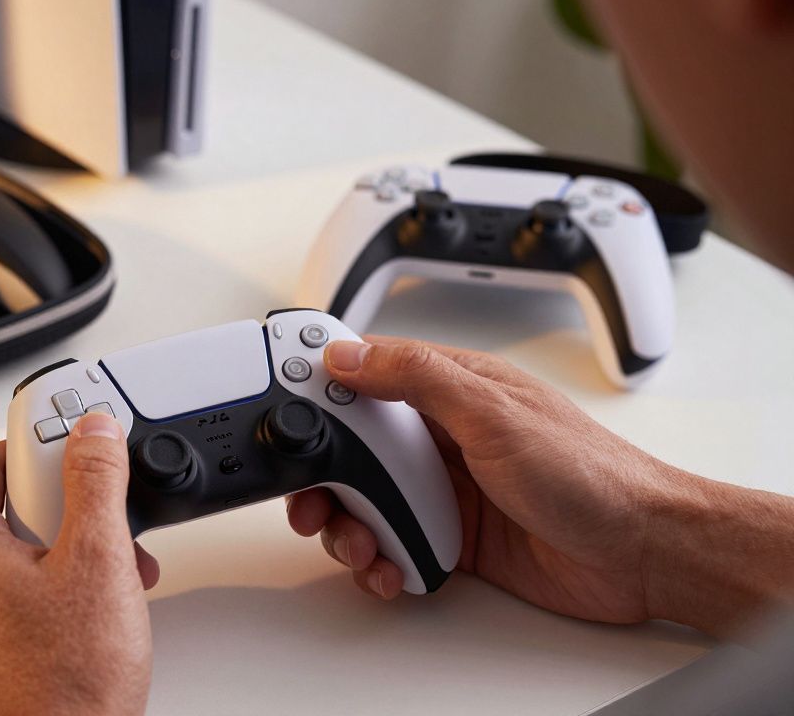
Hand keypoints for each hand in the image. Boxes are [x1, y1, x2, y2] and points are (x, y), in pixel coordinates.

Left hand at [0, 413, 158, 715]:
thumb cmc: (63, 688)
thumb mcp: (98, 561)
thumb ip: (94, 482)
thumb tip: (92, 433)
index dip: (34, 445)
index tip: (72, 446)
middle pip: (1, 511)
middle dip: (64, 512)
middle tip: (106, 528)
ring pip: (7, 561)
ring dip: (63, 557)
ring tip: (109, 583)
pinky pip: (4, 604)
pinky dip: (45, 597)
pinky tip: (88, 619)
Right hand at [287, 336, 678, 624]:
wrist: (642, 554)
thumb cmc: (590, 475)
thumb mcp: (493, 413)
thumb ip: (417, 377)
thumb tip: (349, 354)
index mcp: (450, 389)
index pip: (366, 372)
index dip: (319, 385)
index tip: (282, 405)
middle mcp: (441, 436)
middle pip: (351, 446)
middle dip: (322, 476)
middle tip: (312, 500)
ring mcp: (443, 489)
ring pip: (364, 501)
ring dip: (348, 527)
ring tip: (361, 546)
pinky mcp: (450, 538)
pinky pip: (391, 545)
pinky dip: (378, 561)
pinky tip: (390, 569)